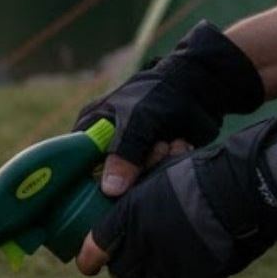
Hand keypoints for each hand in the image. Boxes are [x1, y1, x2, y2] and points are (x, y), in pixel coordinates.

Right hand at [75, 20, 263, 197]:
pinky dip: (169, 164)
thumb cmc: (160, 93)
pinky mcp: (153, 163)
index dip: (86, 180)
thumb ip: (123, 153)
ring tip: (169, 142)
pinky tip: (179, 144)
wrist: (201, 86)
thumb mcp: (138, 120)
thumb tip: (109, 191)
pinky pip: (155, 179)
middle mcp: (107, 146)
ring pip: (135, 182)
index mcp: (90, 129)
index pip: (75, 164)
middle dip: (135, 171)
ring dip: (157, 165)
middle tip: (155, 149)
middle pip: (108, 179)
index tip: (107, 189)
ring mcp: (131, 156)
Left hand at [75, 117, 276, 277]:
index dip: (91, 259)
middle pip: (124, 274)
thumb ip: (140, 193)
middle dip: (132, 269)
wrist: (240, 188)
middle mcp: (141, 244)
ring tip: (180, 265)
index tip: (89, 265)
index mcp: (128, 214)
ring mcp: (167, 266)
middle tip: (147, 262)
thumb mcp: (161, 173)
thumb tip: (123, 195)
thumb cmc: (205, 173)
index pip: (96, 246)